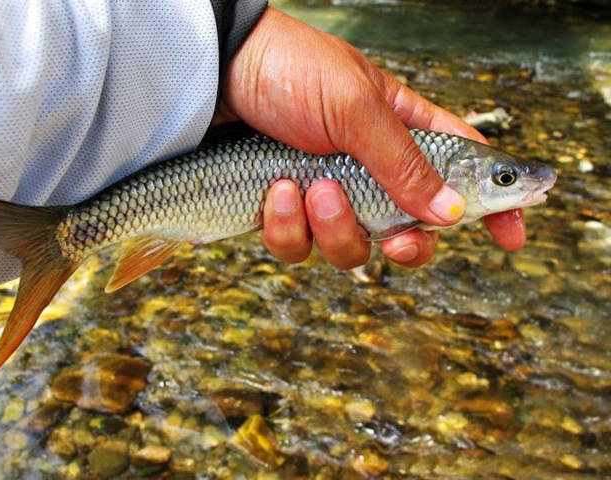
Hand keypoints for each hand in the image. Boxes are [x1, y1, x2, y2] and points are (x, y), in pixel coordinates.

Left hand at [220, 7, 524, 268]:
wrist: (214, 75)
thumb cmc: (290, 69)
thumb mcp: (356, 106)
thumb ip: (405, 162)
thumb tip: (452, 212)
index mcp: (403, 131)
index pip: (462, 173)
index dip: (492, 205)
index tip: (511, 236)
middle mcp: (370, 170)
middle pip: (411, 231)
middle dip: (407, 246)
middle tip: (400, 242)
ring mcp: (327, 195)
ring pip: (351, 248)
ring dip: (336, 228)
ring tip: (311, 187)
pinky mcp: (286, 213)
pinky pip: (300, 247)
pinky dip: (289, 228)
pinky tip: (273, 192)